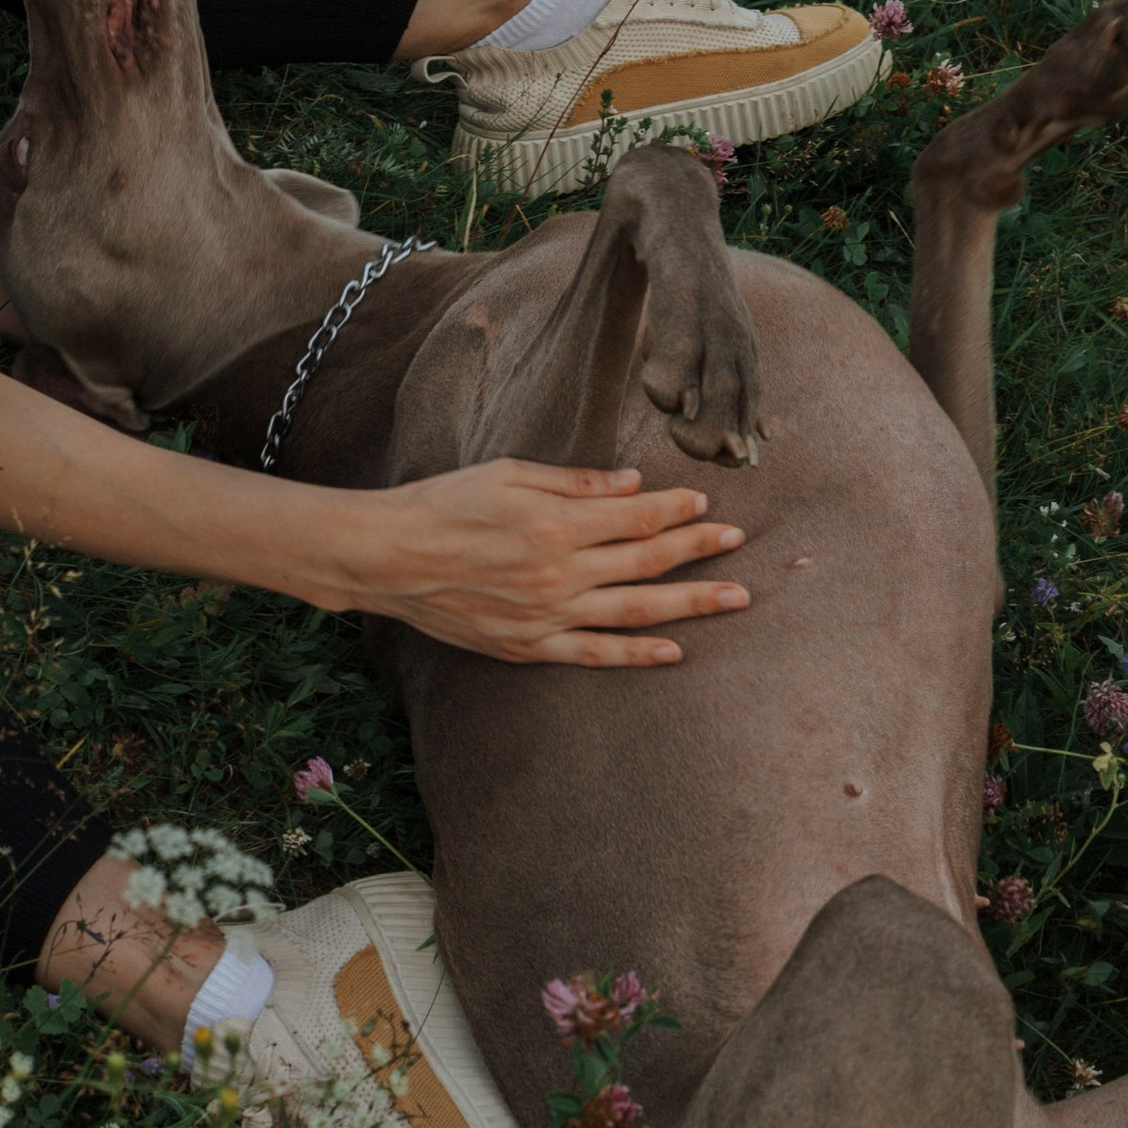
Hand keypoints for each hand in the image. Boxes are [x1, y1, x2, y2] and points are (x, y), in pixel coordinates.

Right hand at [338, 459, 747, 664]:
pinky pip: (594, 654)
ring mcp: (547, 614)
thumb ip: (574, 480)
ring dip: (691, 603)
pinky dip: (637, 655)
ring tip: (736, 598)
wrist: (388, 557)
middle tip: (739, 541)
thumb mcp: (508, 472)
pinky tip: (675, 650)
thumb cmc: (443, 502)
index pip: (636, 515)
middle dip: (699, 548)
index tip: (706, 502)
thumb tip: (633, 483)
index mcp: (556, 521)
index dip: (676, 507)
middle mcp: (560, 571)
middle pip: (647, 560)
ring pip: (635, 610)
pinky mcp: (528, 645)